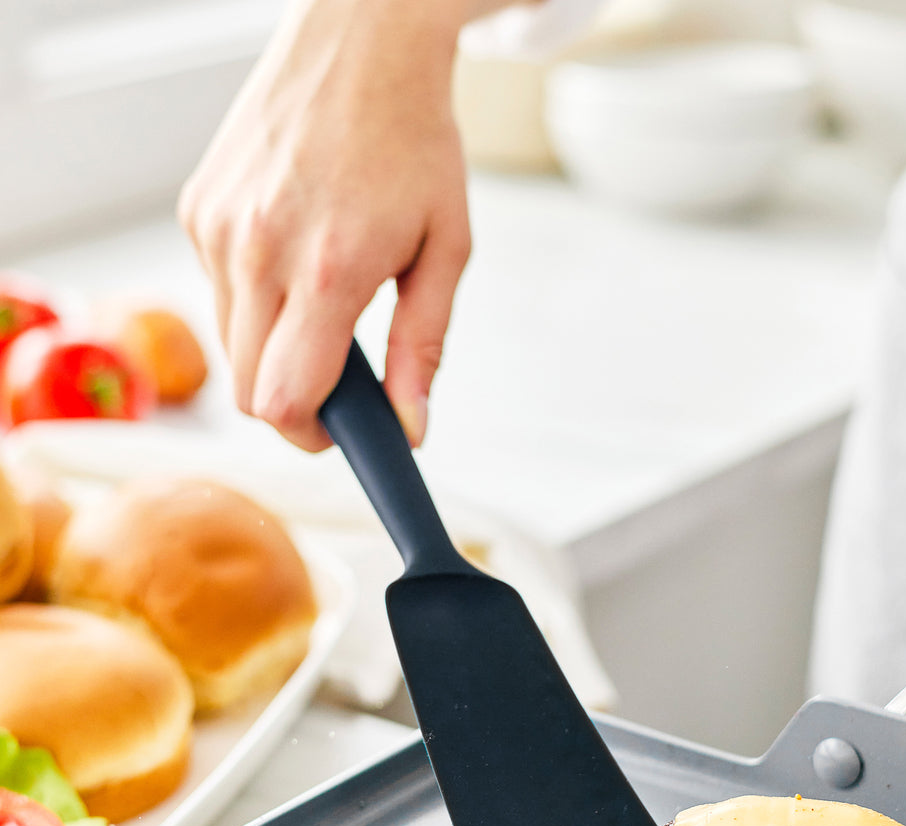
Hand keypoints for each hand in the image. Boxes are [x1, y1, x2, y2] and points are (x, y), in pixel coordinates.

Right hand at [178, 0, 490, 450]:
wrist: (361, 44)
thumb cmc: (414, 142)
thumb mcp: (445, 250)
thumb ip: (423, 348)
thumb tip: (411, 427)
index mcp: (327, 270)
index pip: (285, 400)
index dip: (311, 437)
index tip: (340, 437)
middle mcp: (257, 251)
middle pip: (249, 387)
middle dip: (295, 404)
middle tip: (343, 382)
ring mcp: (216, 227)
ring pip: (230, 344)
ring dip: (274, 351)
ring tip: (326, 303)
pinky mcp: (196, 208)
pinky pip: (219, 292)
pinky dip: (255, 300)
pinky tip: (294, 255)